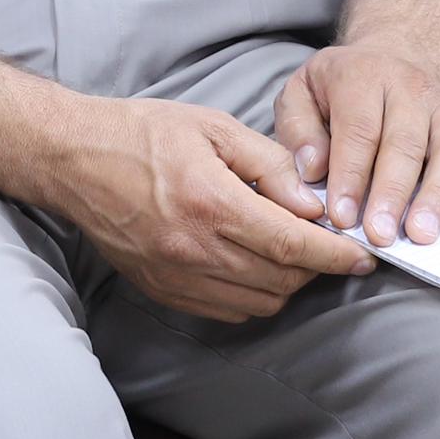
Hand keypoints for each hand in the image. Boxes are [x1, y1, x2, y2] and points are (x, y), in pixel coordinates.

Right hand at [44, 94, 371, 322]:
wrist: (75, 160)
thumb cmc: (143, 133)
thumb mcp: (212, 127)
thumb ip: (269, 163)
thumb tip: (312, 200)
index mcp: (210, 202)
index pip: (291, 244)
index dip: (335, 254)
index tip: (363, 254)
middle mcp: (194, 249)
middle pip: (281, 279)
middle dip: (317, 267)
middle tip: (330, 244)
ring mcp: (177, 276)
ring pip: (259, 302)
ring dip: (288, 283)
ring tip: (294, 254)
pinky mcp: (164, 291)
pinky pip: (228, 311)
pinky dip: (255, 296)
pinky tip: (256, 267)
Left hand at [275, 43, 439, 246]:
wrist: (388, 61)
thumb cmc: (339, 89)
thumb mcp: (300, 94)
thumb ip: (298, 131)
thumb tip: (312, 169)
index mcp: (362, 76)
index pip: (359, 130)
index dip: (350, 176)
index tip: (342, 216)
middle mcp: (410, 87)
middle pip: (406, 143)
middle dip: (393, 193)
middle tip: (380, 234)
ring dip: (438, 196)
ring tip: (422, 234)